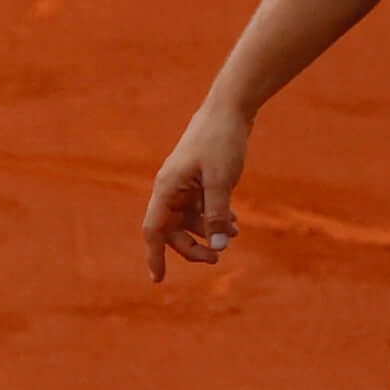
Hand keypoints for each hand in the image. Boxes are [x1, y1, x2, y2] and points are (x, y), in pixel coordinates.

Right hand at [140, 103, 249, 276]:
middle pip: (173, 230)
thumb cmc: (220, 141)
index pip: (154, 230)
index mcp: (166, 189)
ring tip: (236, 235)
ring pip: (189, 219)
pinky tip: (235, 222)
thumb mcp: (221, 180)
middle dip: (192, 246)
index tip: (159, 279)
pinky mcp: (199, 179)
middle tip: (217, 259)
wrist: (229, 109)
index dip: (154, 256)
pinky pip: (202, 207)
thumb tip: (219, 244)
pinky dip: (216, 217)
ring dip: (209, 231)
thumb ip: (217, 213)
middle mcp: (170, 189)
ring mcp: (184, 185)